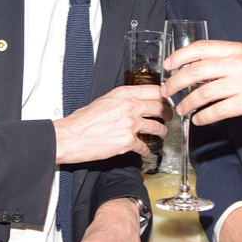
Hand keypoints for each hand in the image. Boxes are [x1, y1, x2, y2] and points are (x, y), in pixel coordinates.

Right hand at [54, 85, 171, 163]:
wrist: (71, 137)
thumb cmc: (82, 121)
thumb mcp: (104, 100)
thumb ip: (122, 99)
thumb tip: (134, 102)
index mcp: (123, 94)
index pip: (154, 90)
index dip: (165, 96)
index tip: (168, 100)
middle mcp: (130, 107)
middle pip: (160, 107)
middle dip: (168, 113)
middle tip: (169, 116)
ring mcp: (131, 124)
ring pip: (157, 127)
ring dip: (161, 132)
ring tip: (161, 133)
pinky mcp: (128, 142)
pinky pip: (144, 146)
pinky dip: (145, 150)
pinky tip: (144, 150)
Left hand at [161, 40, 241, 126]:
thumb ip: (222, 59)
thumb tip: (192, 65)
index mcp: (235, 50)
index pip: (201, 48)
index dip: (180, 56)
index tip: (168, 65)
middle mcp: (237, 64)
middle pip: (197, 71)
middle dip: (177, 82)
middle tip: (167, 91)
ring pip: (204, 92)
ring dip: (188, 103)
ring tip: (181, 109)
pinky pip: (217, 110)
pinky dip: (204, 116)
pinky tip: (198, 119)